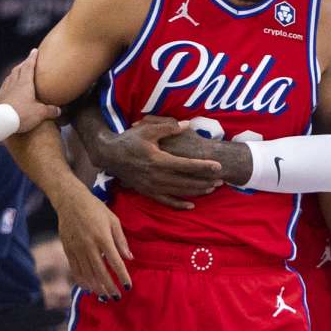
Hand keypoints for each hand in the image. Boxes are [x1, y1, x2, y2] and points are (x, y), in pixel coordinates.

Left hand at [0, 49, 59, 132]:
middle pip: (18, 69)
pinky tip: (6, 90)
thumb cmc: (21, 114)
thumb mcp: (40, 113)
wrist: (0, 121)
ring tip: (17, 73)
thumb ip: (50, 110)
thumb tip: (58, 110)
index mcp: (25, 83)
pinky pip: (2, 89)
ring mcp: (4, 90)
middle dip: (23, 64)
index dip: (32, 58)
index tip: (34, 51)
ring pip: (9, 77)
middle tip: (27, 61)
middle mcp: (13, 83)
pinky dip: (5, 87)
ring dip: (14, 73)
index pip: (29, 66)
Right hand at [54, 185, 132, 299]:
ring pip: (87, 273)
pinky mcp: (68, 249)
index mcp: (103, 237)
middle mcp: (89, 245)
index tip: (128, 287)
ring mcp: (77, 248)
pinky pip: (75, 269)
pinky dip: (81, 280)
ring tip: (104, 296)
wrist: (70, 200)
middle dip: (109, 287)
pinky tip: (88, 288)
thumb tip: (129, 258)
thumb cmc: (95, 208)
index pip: (115, 262)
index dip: (122, 276)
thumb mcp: (113, 220)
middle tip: (116, 297)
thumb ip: (121, 240)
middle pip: (100, 272)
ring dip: (96, 287)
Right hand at [97, 116, 221, 209]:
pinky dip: (179, 204)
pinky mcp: (147, 192)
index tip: (218, 166)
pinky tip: (191, 205)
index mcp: (158, 160)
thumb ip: (168, 127)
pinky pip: (166, 201)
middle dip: (205, 181)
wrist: (109, 155)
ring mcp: (152, 186)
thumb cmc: (129, 140)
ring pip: (179, 191)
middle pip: (186, 181)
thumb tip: (187, 125)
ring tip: (212, 189)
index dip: (203, 166)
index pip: (186, 165)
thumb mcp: (147, 129)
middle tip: (221, 180)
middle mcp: (156, 176)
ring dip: (197, 191)